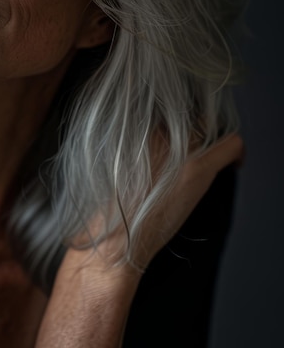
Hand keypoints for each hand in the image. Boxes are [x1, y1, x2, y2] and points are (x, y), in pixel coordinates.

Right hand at [35, 133, 243, 347]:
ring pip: (207, 127)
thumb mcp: (115, 165)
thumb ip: (137, 147)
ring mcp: (178, 148)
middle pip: (187, 116)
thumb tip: (155, 145)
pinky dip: (236, 151)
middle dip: (194, 129)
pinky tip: (235, 163)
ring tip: (212, 156)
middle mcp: (157, 131)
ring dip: (211, 140)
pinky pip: (230, 145)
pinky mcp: (198, 168)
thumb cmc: (111, 209)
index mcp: (134, 130)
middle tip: (196, 148)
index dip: (174, 123)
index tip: (178, 136)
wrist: (115, 236)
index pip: (164, 111)